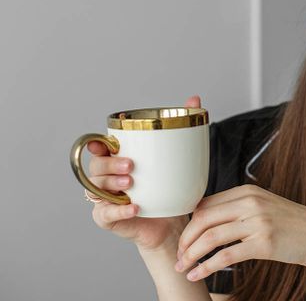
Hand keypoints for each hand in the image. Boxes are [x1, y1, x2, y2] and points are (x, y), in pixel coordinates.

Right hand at [88, 95, 202, 251]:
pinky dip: (119, 210)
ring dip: (111, 184)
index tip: (102, 141)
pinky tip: (134, 207)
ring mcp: (105, 199)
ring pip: (95, 188)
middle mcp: (106, 177)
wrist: (173, 222)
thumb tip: (194, 98)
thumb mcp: (177, 156)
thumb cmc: (169, 187)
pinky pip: (105, 214)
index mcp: (117, 159)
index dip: (95, 143)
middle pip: (96, 166)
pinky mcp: (109, 218)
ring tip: (130, 183)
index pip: (99, 148)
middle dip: (109, 164)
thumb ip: (183, 127)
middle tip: (131, 165)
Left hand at [175, 184, 305, 280]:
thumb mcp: (264, 206)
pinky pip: (226, 256)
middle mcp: (250, 203)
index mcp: (247, 191)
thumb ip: (239, 207)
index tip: (184, 240)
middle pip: (203, 219)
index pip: (205, 204)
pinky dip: (206, 266)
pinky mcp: (263, 243)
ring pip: (210, 237)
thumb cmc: (292, 224)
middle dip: (185, 240)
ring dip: (191, 255)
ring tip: (184, 267)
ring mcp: (257, 222)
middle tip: (179, 256)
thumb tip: (207, 218)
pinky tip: (198, 274)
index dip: (189, 224)